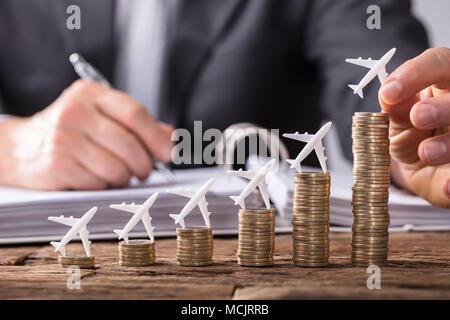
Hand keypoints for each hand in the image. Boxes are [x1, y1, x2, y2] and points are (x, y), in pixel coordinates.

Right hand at [0, 80, 173, 189]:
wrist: (19, 148)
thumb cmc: (70, 132)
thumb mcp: (100, 116)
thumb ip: (137, 124)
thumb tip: (171, 138)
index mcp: (91, 94)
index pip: (135, 114)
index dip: (157, 137)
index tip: (170, 154)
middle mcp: (75, 112)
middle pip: (130, 145)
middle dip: (144, 165)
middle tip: (143, 171)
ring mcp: (63, 138)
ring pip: (117, 169)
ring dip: (124, 178)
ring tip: (116, 174)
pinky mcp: (57, 164)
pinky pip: (98, 184)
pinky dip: (103, 186)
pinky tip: (94, 178)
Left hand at [379, 47, 449, 207]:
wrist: (428, 172)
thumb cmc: (414, 136)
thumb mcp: (399, 121)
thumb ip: (396, 108)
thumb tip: (389, 94)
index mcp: (445, 81)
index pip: (439, 63)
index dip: (416, 73)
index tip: (389, 93)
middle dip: (442, 106)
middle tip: (419, 117)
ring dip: (449, 143)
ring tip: (426, 153)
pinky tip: (446, 185)